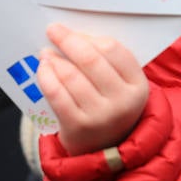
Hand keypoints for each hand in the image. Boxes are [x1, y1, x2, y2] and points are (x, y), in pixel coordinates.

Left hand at [37, 23, 148, 156]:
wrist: (104, 150)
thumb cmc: (108, 107)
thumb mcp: (120, 86)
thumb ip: (105, 62)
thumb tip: (72, 35)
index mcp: (138, 85)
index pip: (113, 49)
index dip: (89, 37)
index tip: (73, 31)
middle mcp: (123, 102)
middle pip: (91, 60)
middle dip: (68, 41)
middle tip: (53, 30)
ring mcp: (100, 116)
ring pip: (71, 76)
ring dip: (54, 60)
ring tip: (46, 54)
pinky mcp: (78, 127)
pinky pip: (56, 94)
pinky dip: (46, 77)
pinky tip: (43, 69)